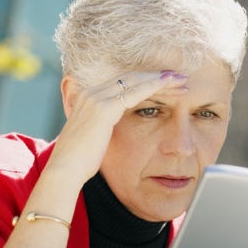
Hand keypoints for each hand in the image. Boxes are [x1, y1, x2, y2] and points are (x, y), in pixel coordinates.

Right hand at [47, 70, 188, 185]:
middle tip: (179, 77)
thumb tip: (109, 131)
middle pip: (131, 78)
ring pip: (136, 82)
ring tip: (182, 80)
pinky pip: (135, 92)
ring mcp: (96, 98)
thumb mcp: (92, 138)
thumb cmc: (80, 161)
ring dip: (161, 80)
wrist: (65, 170)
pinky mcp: (104, 109)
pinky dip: (155, 87)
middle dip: (157, 76)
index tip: (166, 83)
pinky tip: (170, 86)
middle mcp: (90, 93)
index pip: (122, 83)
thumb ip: (102, 128)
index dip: (145, 81)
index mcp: (87, 98)